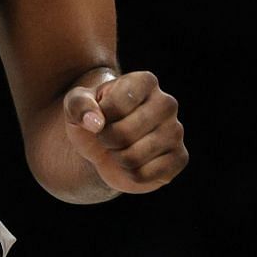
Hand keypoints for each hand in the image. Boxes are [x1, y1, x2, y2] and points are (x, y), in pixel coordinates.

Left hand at [64, 71, 186, 194]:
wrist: (104, 145)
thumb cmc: (93, 117)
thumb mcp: (75, 104)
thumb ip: (79, 104)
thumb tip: (95, 123)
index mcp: (144, 81)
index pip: (116, 104)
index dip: (98, 116)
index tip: (100, 115)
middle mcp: (167, 103)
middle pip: (125, 133)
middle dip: (106, 139)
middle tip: (108, 135)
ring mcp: (176, 131)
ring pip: (133, 157)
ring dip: (117, 157)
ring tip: (120, 147)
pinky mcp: (180, 158)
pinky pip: (144, 175)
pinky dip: (130, 173)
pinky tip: (134, 162)